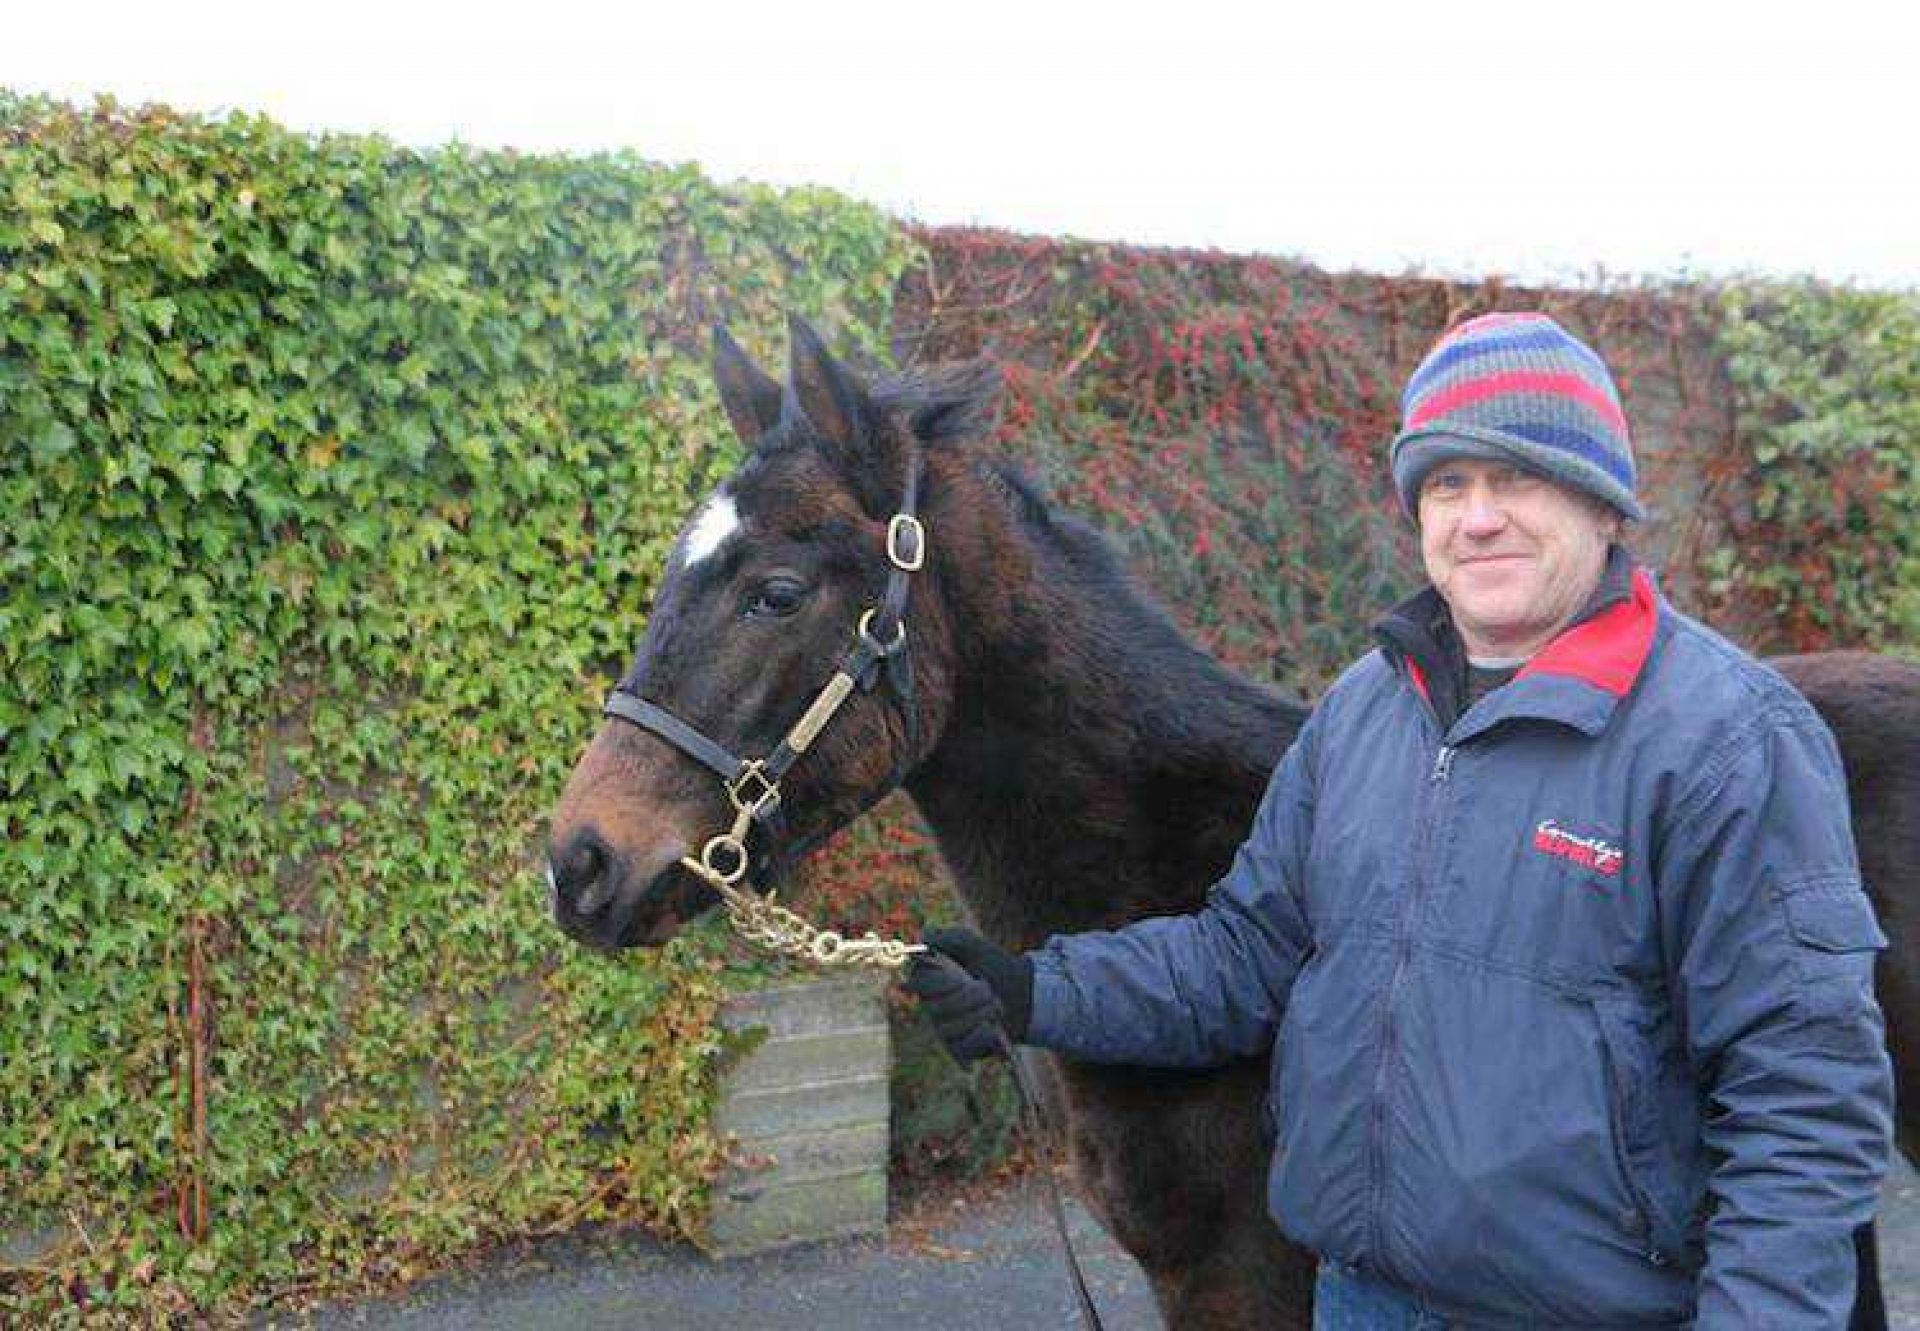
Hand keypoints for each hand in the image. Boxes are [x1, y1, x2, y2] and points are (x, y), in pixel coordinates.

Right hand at [902, 927, 1034, 1061]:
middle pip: (934, 1009)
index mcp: (929, 979)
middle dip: (968, 997)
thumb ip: (949, 937)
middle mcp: (930, 1006)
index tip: (961, 976)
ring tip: (997, 1004)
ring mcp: (944, 1029)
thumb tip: (925, 936)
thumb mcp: (974, 944)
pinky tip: (993, 1027)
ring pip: (949, 1029)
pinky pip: (961, 1049)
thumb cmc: (994, 965)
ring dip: (980, 1014)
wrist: (1023, 994)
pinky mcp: (959, 1049)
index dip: (939, 983)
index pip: (917, 984)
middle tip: (988, 988)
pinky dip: (983, 1036)